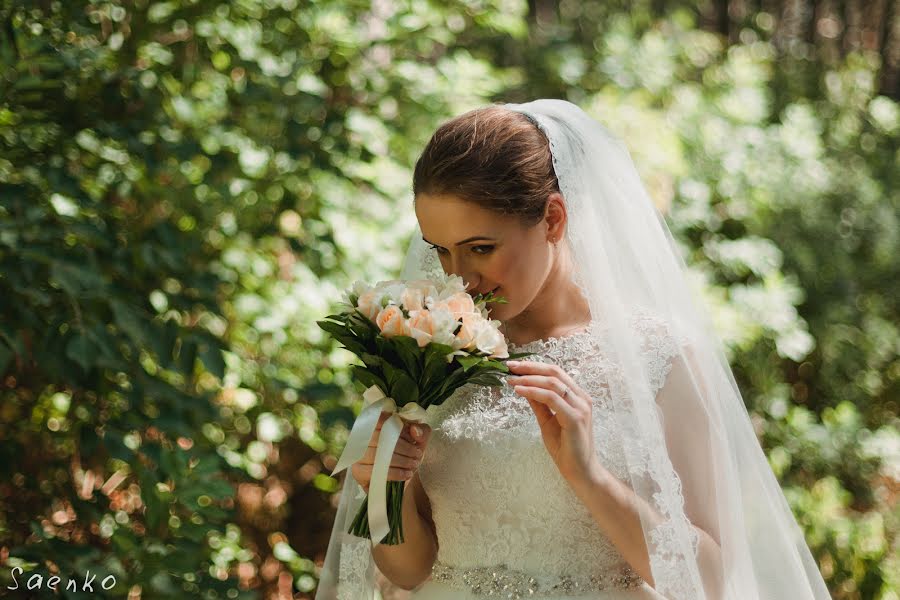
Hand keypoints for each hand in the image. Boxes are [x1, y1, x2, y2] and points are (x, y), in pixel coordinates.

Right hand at [350, 411, 431, 493]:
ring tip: (414, 464)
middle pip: (382, 438)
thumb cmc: (408, 453)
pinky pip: (377, 471)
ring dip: (401, 460)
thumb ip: (421, 431)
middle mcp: (361, 437)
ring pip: (380, 455)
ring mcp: (358, 454)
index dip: (397, 427)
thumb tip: (414, 430)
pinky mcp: (358, 471)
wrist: (403, 478)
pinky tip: (407, 474)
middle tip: (417, 454)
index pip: (380, 419)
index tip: (411, 437)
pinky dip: (395, 473)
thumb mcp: (419, 440)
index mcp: (374, 424)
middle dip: (404, 447)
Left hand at [506, 360, 600, 485]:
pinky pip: (552, 399)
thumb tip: (525, 387)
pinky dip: (534, 392)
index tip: (514, 366)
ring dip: (529, 379)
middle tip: (510, 367)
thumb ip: (539, 404)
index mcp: (577, 396)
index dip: (534, 367)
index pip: (555, 373)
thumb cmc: (565, 448)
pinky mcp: (575, 418)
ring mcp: (580, 407)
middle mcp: (581, 398)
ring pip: (553, 383)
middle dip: (530, 367)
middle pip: (554, 372)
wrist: (579, 471)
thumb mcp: (547, 421)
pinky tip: (520, 391)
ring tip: (512, 380)